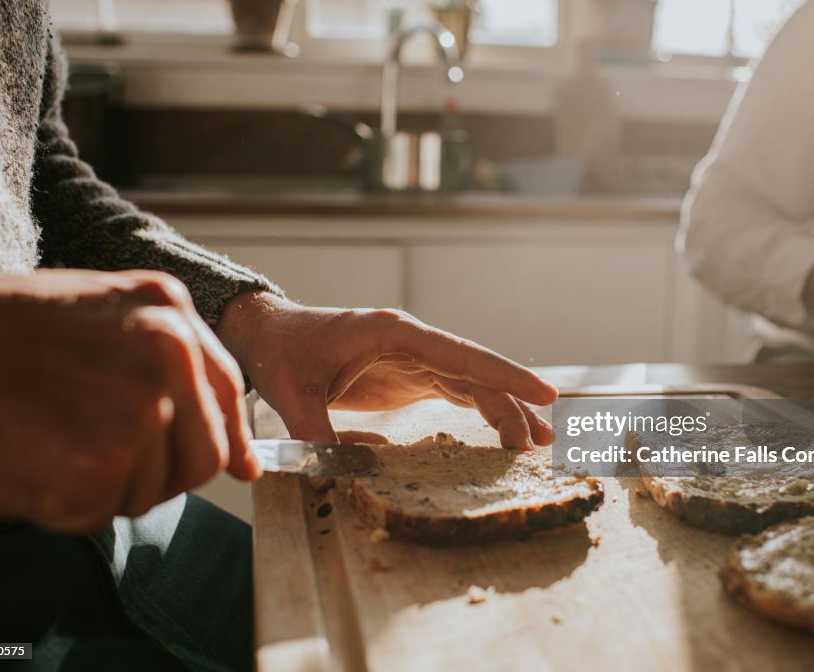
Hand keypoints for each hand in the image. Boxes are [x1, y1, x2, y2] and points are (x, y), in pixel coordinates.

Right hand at [0, 270, 257, 531]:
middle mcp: (168, 355)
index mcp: (169, 310)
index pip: (228, 392)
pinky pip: (107, 512)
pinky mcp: (98, 469)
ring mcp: (137, 412)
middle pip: (206, 453)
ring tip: (53, 444)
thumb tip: (245, 461)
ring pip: (159, 489)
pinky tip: (33, 463)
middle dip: (164, 468)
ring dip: (114, 486)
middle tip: (102, 455)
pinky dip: (71, 505)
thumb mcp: (97, 317)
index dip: (224, 434)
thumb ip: (176, 370)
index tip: (231, 463)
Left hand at [216, 293, 558, 449]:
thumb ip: (315, 432)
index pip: (460, 353)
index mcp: (392, 334)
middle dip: (514, 402)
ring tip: (537, 442)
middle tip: (545, 440)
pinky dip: (482, 410)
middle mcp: (413, 342)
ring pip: (473, 382)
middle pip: (476, 371)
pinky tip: (502, 433)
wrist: (269, 335)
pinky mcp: (409, 376)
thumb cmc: (282, 354)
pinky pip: (456, 391)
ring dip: (504, 409)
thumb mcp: (290, 393)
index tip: (544, 392)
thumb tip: (335, 478)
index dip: (504, 373)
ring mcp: (414, 358)